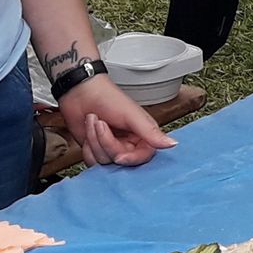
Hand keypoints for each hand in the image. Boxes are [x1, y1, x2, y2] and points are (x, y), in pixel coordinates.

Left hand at [60, 74, 178, 167]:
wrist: (80, 91)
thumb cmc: (107, 97)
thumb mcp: (132, 115)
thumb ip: (151, 132)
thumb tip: (173, 144)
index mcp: (142, 135)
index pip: (142, 157)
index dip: (130, 159)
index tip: (119, 156)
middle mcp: (128, 143)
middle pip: (120, 160)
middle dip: (106, 142)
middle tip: (101, 123)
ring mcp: (110, 147)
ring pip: (104, 161)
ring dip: (94, 140)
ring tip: (94, 120)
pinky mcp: (96, 150)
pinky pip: (92, 161)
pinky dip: (87, 147)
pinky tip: (88, 130)